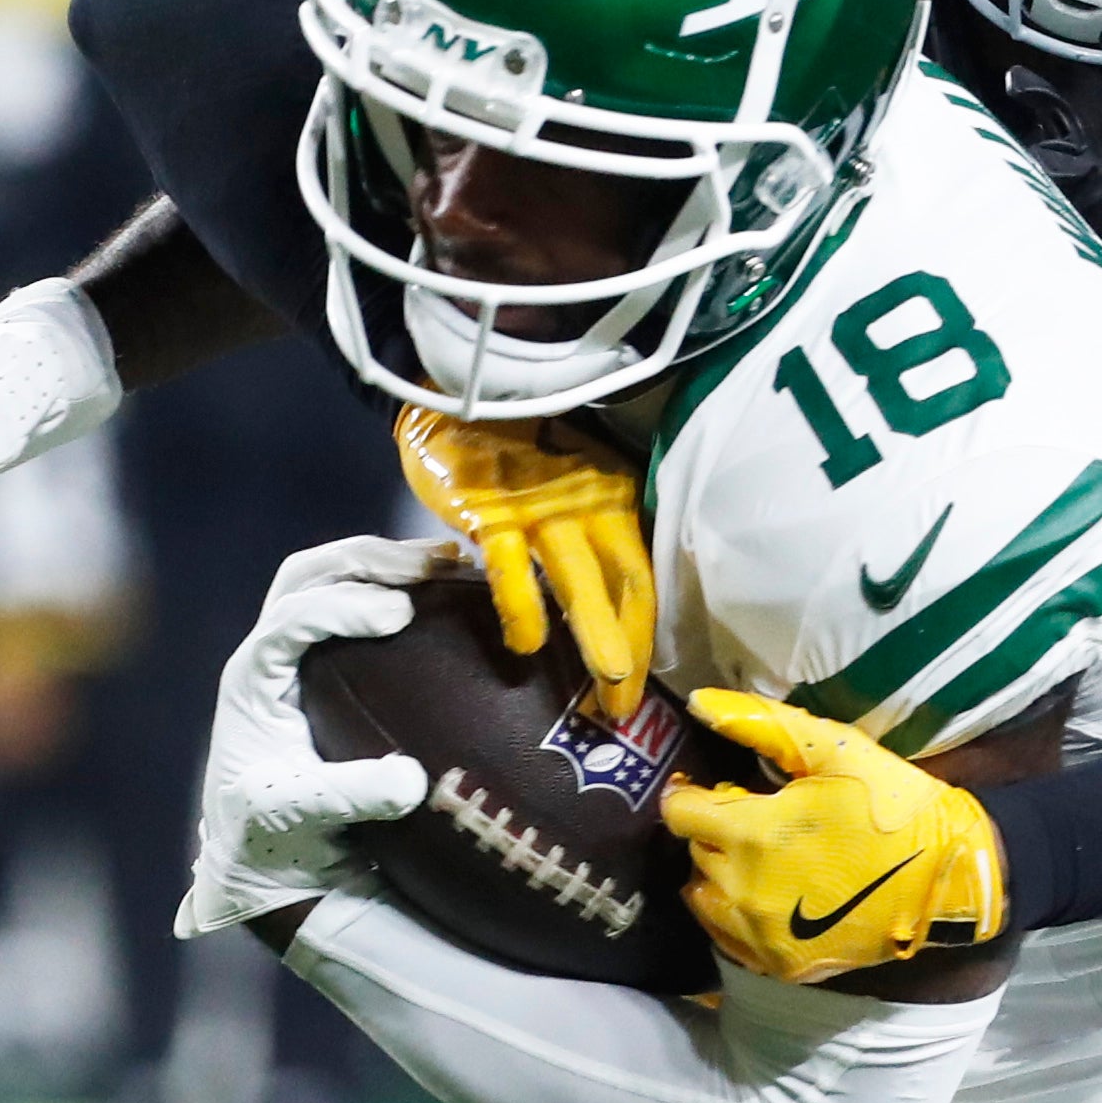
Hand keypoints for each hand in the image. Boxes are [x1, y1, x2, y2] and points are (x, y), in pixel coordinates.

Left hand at [176, 536, 438, 936]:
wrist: (266, 859)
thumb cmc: (271, 839)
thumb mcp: (299, 819)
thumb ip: (350, 797)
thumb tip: (412, 778)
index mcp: (254, 681)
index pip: (291, 618)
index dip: (343, 606)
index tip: (400, 614)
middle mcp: (272, 655)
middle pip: (308, 575)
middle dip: (367, 560)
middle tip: (431, 564)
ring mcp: (299, 655)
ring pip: (331, 576)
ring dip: (386, 563)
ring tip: (449, 562)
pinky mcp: (332, 664)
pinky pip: (359, 603)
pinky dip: (403, 588)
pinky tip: (451, 590)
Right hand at [398, 407, 653, 722]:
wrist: (457, 396)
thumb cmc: (515, 452)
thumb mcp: (564, 486)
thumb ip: (582, 537)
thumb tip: (601, 607)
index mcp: (612, 499)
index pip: (640, 576)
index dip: (644, 635)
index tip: (638, 691)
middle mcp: (589, 503)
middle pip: (624, 582)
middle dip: (631, 646)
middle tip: (627, 705)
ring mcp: (539, 508)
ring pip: (579, 576)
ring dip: (597, 629)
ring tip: (610, 679)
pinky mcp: (490, 512)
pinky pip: (510, 566)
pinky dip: (522, 607)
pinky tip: (528, 645)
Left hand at [662, 693, 1004, 982]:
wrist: (949, 881)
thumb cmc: (894, 806)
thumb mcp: (835, 750)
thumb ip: (761, 724)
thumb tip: (701, 704)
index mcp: (751, 832)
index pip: (680, 812)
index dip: (692, 794)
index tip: (712, 789)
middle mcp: (743, 888)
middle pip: (694, 852)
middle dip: (711, 830)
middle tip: (747, 819)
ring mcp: (760, 933)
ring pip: (702, 898)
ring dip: (715, 874)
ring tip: (751, 859)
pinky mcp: (780, 964)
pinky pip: (725, 938)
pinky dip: (732, 915)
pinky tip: (763, 897)